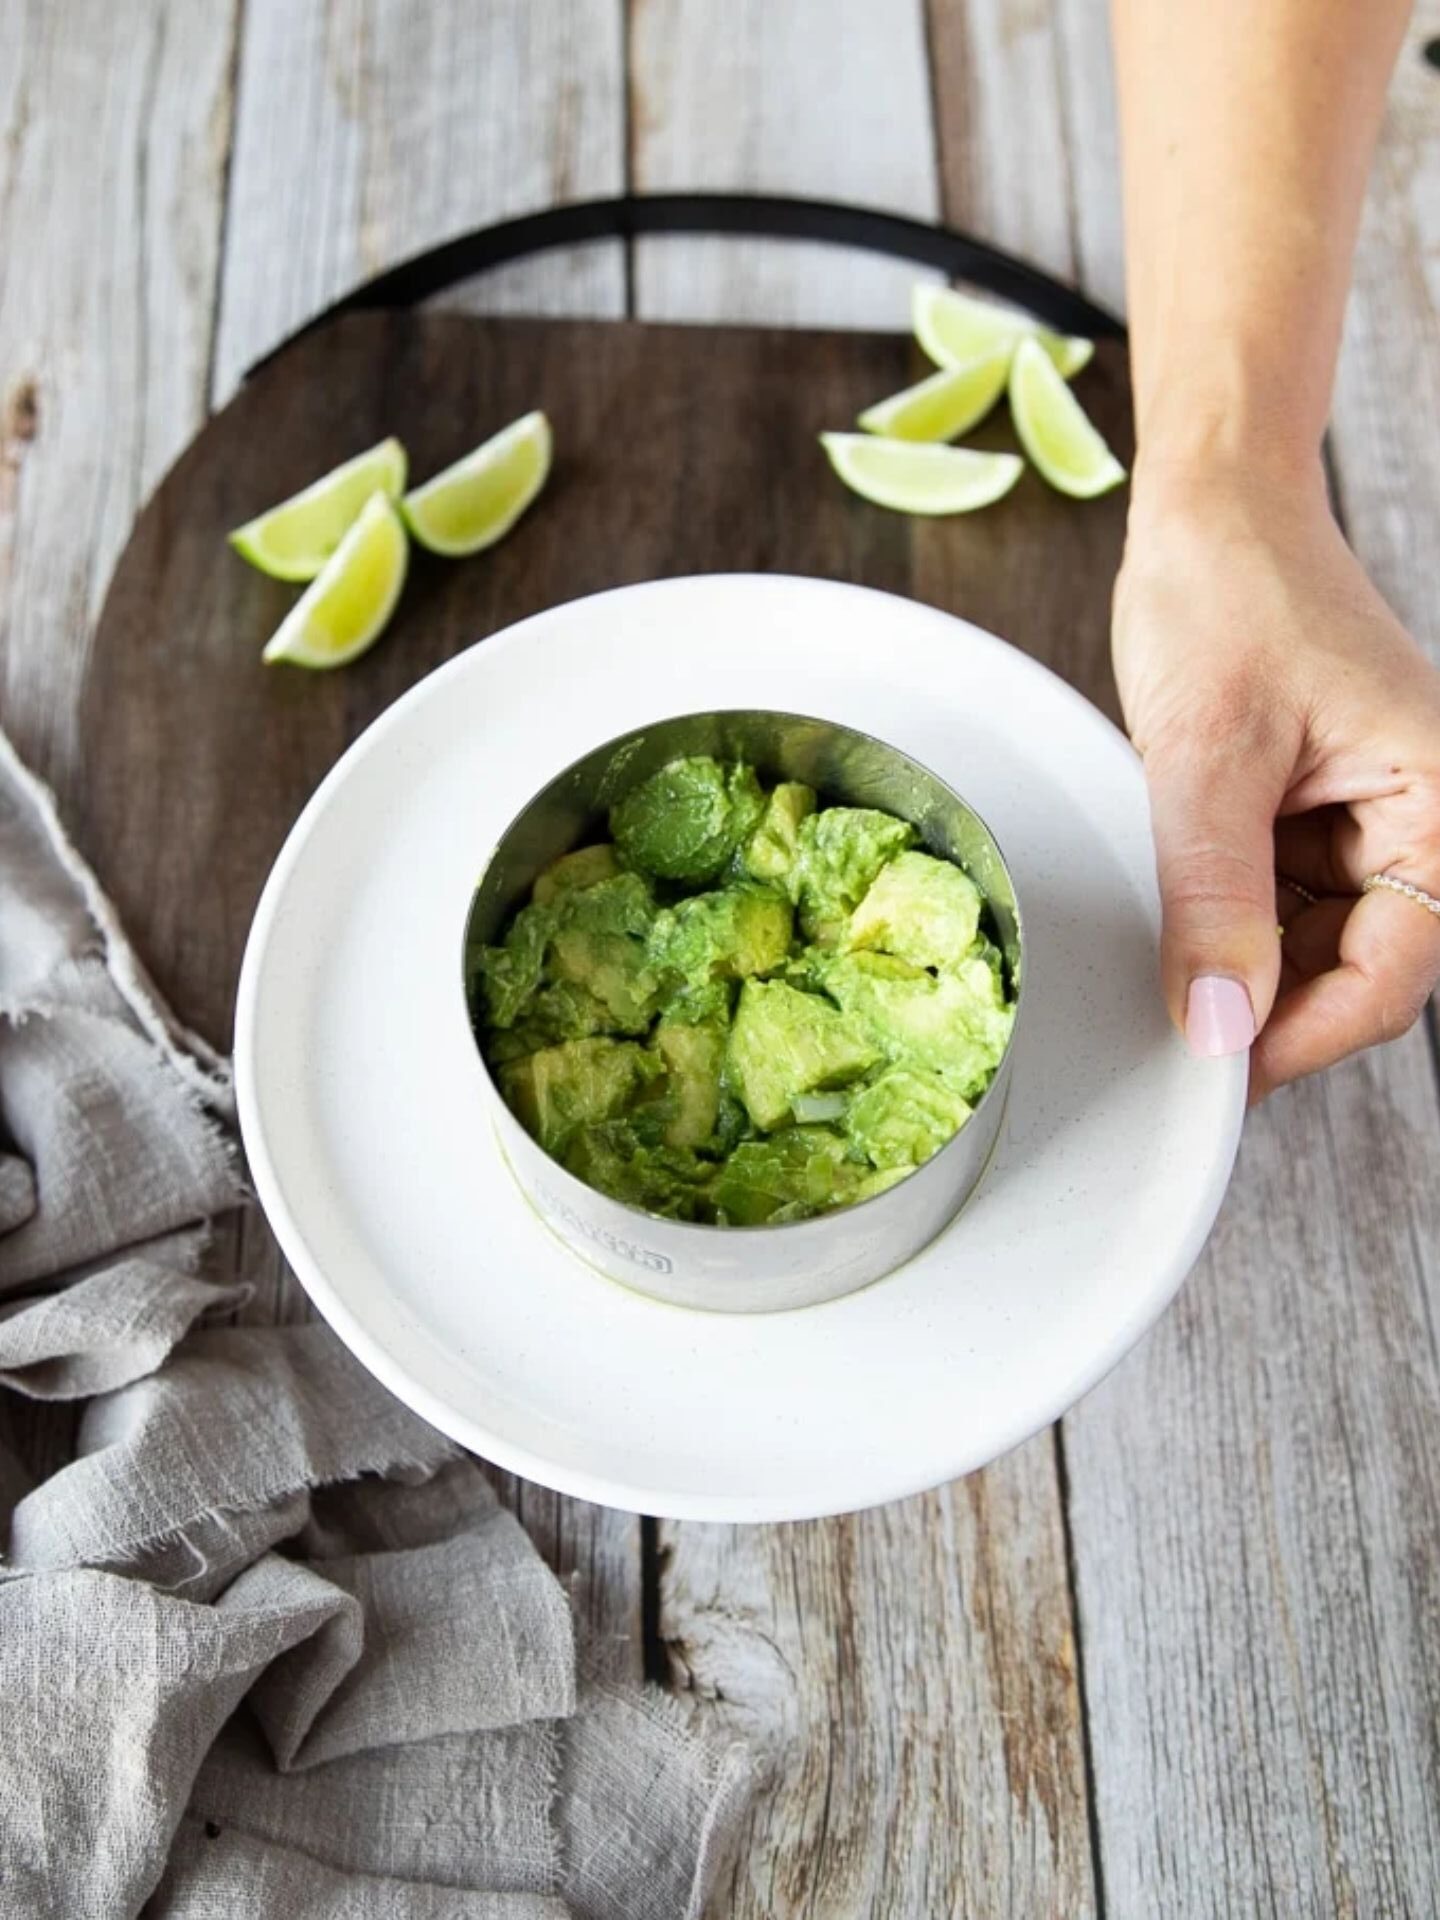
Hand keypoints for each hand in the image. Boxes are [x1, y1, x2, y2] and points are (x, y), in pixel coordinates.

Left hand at [1113, 460, 1439, 1099]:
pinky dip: (1226, 922)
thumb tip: (1218, 1024)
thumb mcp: (1207, 754)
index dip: (1302, 1036)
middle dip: (1269, 1006)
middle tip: (1175, 1031)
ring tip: (1165, 956)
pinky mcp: (1310, 818)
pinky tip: (1175, 915)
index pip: (1392, 976)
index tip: (1217, 1074)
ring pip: (1310, 950)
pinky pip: (1277, 904)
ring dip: (1242, 965)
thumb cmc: (1230, 591)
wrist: (1213, 509)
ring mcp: (1364, 823)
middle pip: (1356, 974)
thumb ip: (1214, 897)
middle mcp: (1419, 821)